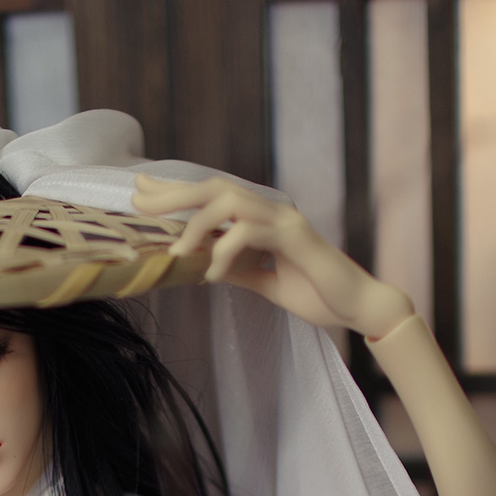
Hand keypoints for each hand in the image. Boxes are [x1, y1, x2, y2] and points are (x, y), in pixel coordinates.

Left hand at [131, 174, 412, 340]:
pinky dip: (226, 251)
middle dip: (174, 194)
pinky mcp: (295, 238)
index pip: (213, 196)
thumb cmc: (316, 293)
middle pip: (215, 188)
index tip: (140, 190)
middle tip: (138, 200)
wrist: (356, 307)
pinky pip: (250, 234)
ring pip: (230, 203)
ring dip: (197, 225)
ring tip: (177, 252)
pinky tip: (213, 274)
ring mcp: (285, 221)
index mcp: (262, 219)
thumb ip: (237, 267)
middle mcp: (271, 211)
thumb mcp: (264, 282)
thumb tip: (203, 264)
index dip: (176, 191)